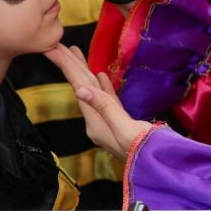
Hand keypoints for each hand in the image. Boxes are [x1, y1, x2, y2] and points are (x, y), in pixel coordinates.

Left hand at [46, 44, 151, 158]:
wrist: (158, 165)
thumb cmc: (145, 150)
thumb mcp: (124, 129)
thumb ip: (105, 108)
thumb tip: (81, 90)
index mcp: (95, 123)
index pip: (78, 88)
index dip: (66, 66)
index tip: (52, 49)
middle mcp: (97, 122)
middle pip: (82, 87)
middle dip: (71, 65)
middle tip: (59, 44)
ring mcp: (108, 122)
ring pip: (93, 90)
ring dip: (83, 71)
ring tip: (75, 53)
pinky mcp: (120, 122)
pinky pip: (107, 98)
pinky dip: (102, 85)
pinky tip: (99, 76)